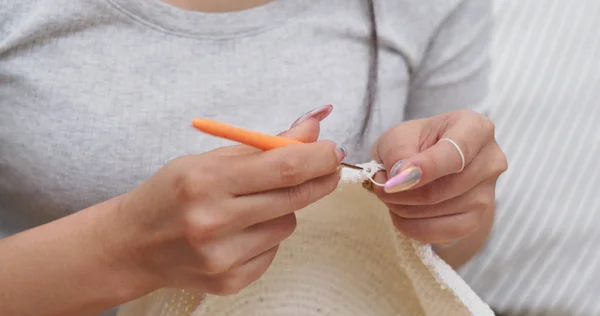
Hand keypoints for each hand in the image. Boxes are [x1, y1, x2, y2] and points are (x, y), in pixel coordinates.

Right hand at [108, 118, 343, 295]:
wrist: (133, 245)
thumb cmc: (169, 194)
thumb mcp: (206, 160)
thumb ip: (260, 147)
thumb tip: (310, 131)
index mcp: (205, 182)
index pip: (282, 168)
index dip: (317, 157)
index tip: (334, 149)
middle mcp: (213, 222)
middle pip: (293, 197)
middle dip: (320, 179)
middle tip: (328, 167)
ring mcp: (222, 257)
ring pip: (288, 225)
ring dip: (284, 209)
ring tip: (253, 205)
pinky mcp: (229, 281)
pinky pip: (274, 251)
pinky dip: (267, 236)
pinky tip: (241, 232)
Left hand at [372, 110, 506, 246]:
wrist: (429, 167)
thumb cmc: (415, 144)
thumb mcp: (398, 136)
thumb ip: (398, 151)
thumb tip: (400, 178)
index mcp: (475, 128)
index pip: (455, 153)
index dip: (425, 168)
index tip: (395, 179)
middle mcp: (490, 161)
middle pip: (440, 188)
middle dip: (401, 192)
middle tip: (380, 186)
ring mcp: (487, 195)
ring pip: (436, 211)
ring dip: (401, 208)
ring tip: (391, 195)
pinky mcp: (477, 221)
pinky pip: (439, 232)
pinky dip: (411, 226)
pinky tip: (401, 213)